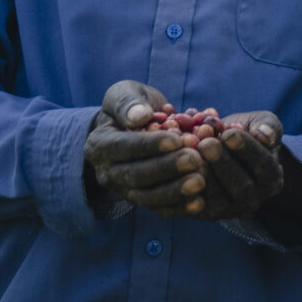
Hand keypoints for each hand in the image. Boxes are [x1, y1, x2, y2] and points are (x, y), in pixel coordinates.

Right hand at [84, 81, 206, 216]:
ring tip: (201, 181)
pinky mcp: (144, 200)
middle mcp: (108, 172)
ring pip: (147, 197)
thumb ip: (128, 101)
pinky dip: (179, 207)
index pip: (123, 147)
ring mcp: (125, 190)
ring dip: (175, 192)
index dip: (149, 145)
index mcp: (100, 145)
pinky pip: (160, 209)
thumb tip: (140, 116)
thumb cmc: (133, 106)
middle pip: (136, 175)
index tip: (177, 139)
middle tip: (195, 160)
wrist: (137, 126)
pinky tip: (200, 203)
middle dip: (167, 169)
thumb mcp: (125, 93)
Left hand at [178, 112, 287, 221]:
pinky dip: (186, 190)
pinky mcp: (205, 214)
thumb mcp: (260, 124)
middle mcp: (253, 200)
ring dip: (204, 177)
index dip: (247, 149)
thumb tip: (264, 134)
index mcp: (272, 178)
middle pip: (241, 186)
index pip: (263, 165)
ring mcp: (229, 211)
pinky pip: (195, 206)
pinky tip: (178, 171)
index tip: (229, 133)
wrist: (225, 154)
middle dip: (223, 163)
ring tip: (191, 155)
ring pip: (218, 200)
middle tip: (206, 143)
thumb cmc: (244, 135)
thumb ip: (267, 126)